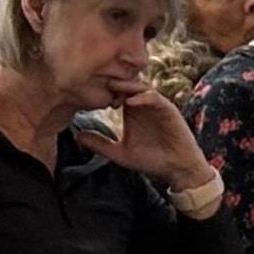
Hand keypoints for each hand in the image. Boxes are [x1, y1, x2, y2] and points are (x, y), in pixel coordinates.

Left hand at [77, 86, 211, 193]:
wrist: (176, 169)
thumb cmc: (151, 159)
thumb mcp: (120, 153)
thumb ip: (100, 144)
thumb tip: (77, 136)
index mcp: (131, 110)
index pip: (115, 92)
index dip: (101, 91)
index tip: (88, 95)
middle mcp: (143, 104)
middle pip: (126, 85)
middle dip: (112, 83)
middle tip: (98, 85)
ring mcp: (156, 105)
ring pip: (140, 87)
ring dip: (126, 86)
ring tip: (112, 88)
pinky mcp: (168, 110)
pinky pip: (156, 98)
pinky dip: (143, 97)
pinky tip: (130, 102)